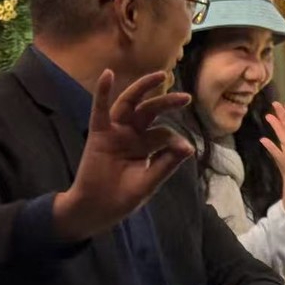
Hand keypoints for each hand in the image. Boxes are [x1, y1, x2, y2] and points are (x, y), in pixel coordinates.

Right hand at [52, 70, 193, 240]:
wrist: (96, 210)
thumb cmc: (122, 198)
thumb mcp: (149, 182)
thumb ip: (166, 164)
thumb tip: (189, 147)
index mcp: (146, 146)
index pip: (164, 134)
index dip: (174, 139)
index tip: (183, 149)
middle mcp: (132, 135)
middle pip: (150, 111)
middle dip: (168, 102)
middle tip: (186, 98)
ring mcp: (115, 132)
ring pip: (130, 103)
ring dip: (144, 87)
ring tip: (161, 75)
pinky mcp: (99, 134)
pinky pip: (100, 110)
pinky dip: (103, 92)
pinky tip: (108, 75)